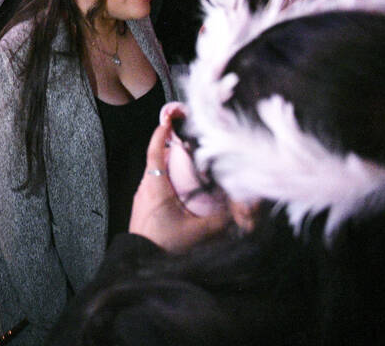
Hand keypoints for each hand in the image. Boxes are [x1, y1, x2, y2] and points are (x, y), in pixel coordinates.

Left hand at [128, 107, 229, 251]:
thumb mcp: (199, 232)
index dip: (161, 134)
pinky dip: (168, 180)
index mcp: (154, 185)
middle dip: (173, 149)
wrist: (141, 262)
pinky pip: (155, 186)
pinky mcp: (143, 208)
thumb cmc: (165, 245)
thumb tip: (243, 209)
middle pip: (157, 160)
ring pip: (156, 174)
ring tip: (190, 164)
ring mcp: (142, 198)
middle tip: (190, 143)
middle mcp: (145, 188)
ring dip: (171, 166)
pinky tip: (183, 188)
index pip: (154, 151)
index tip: (168, 121)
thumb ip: (222, 219)